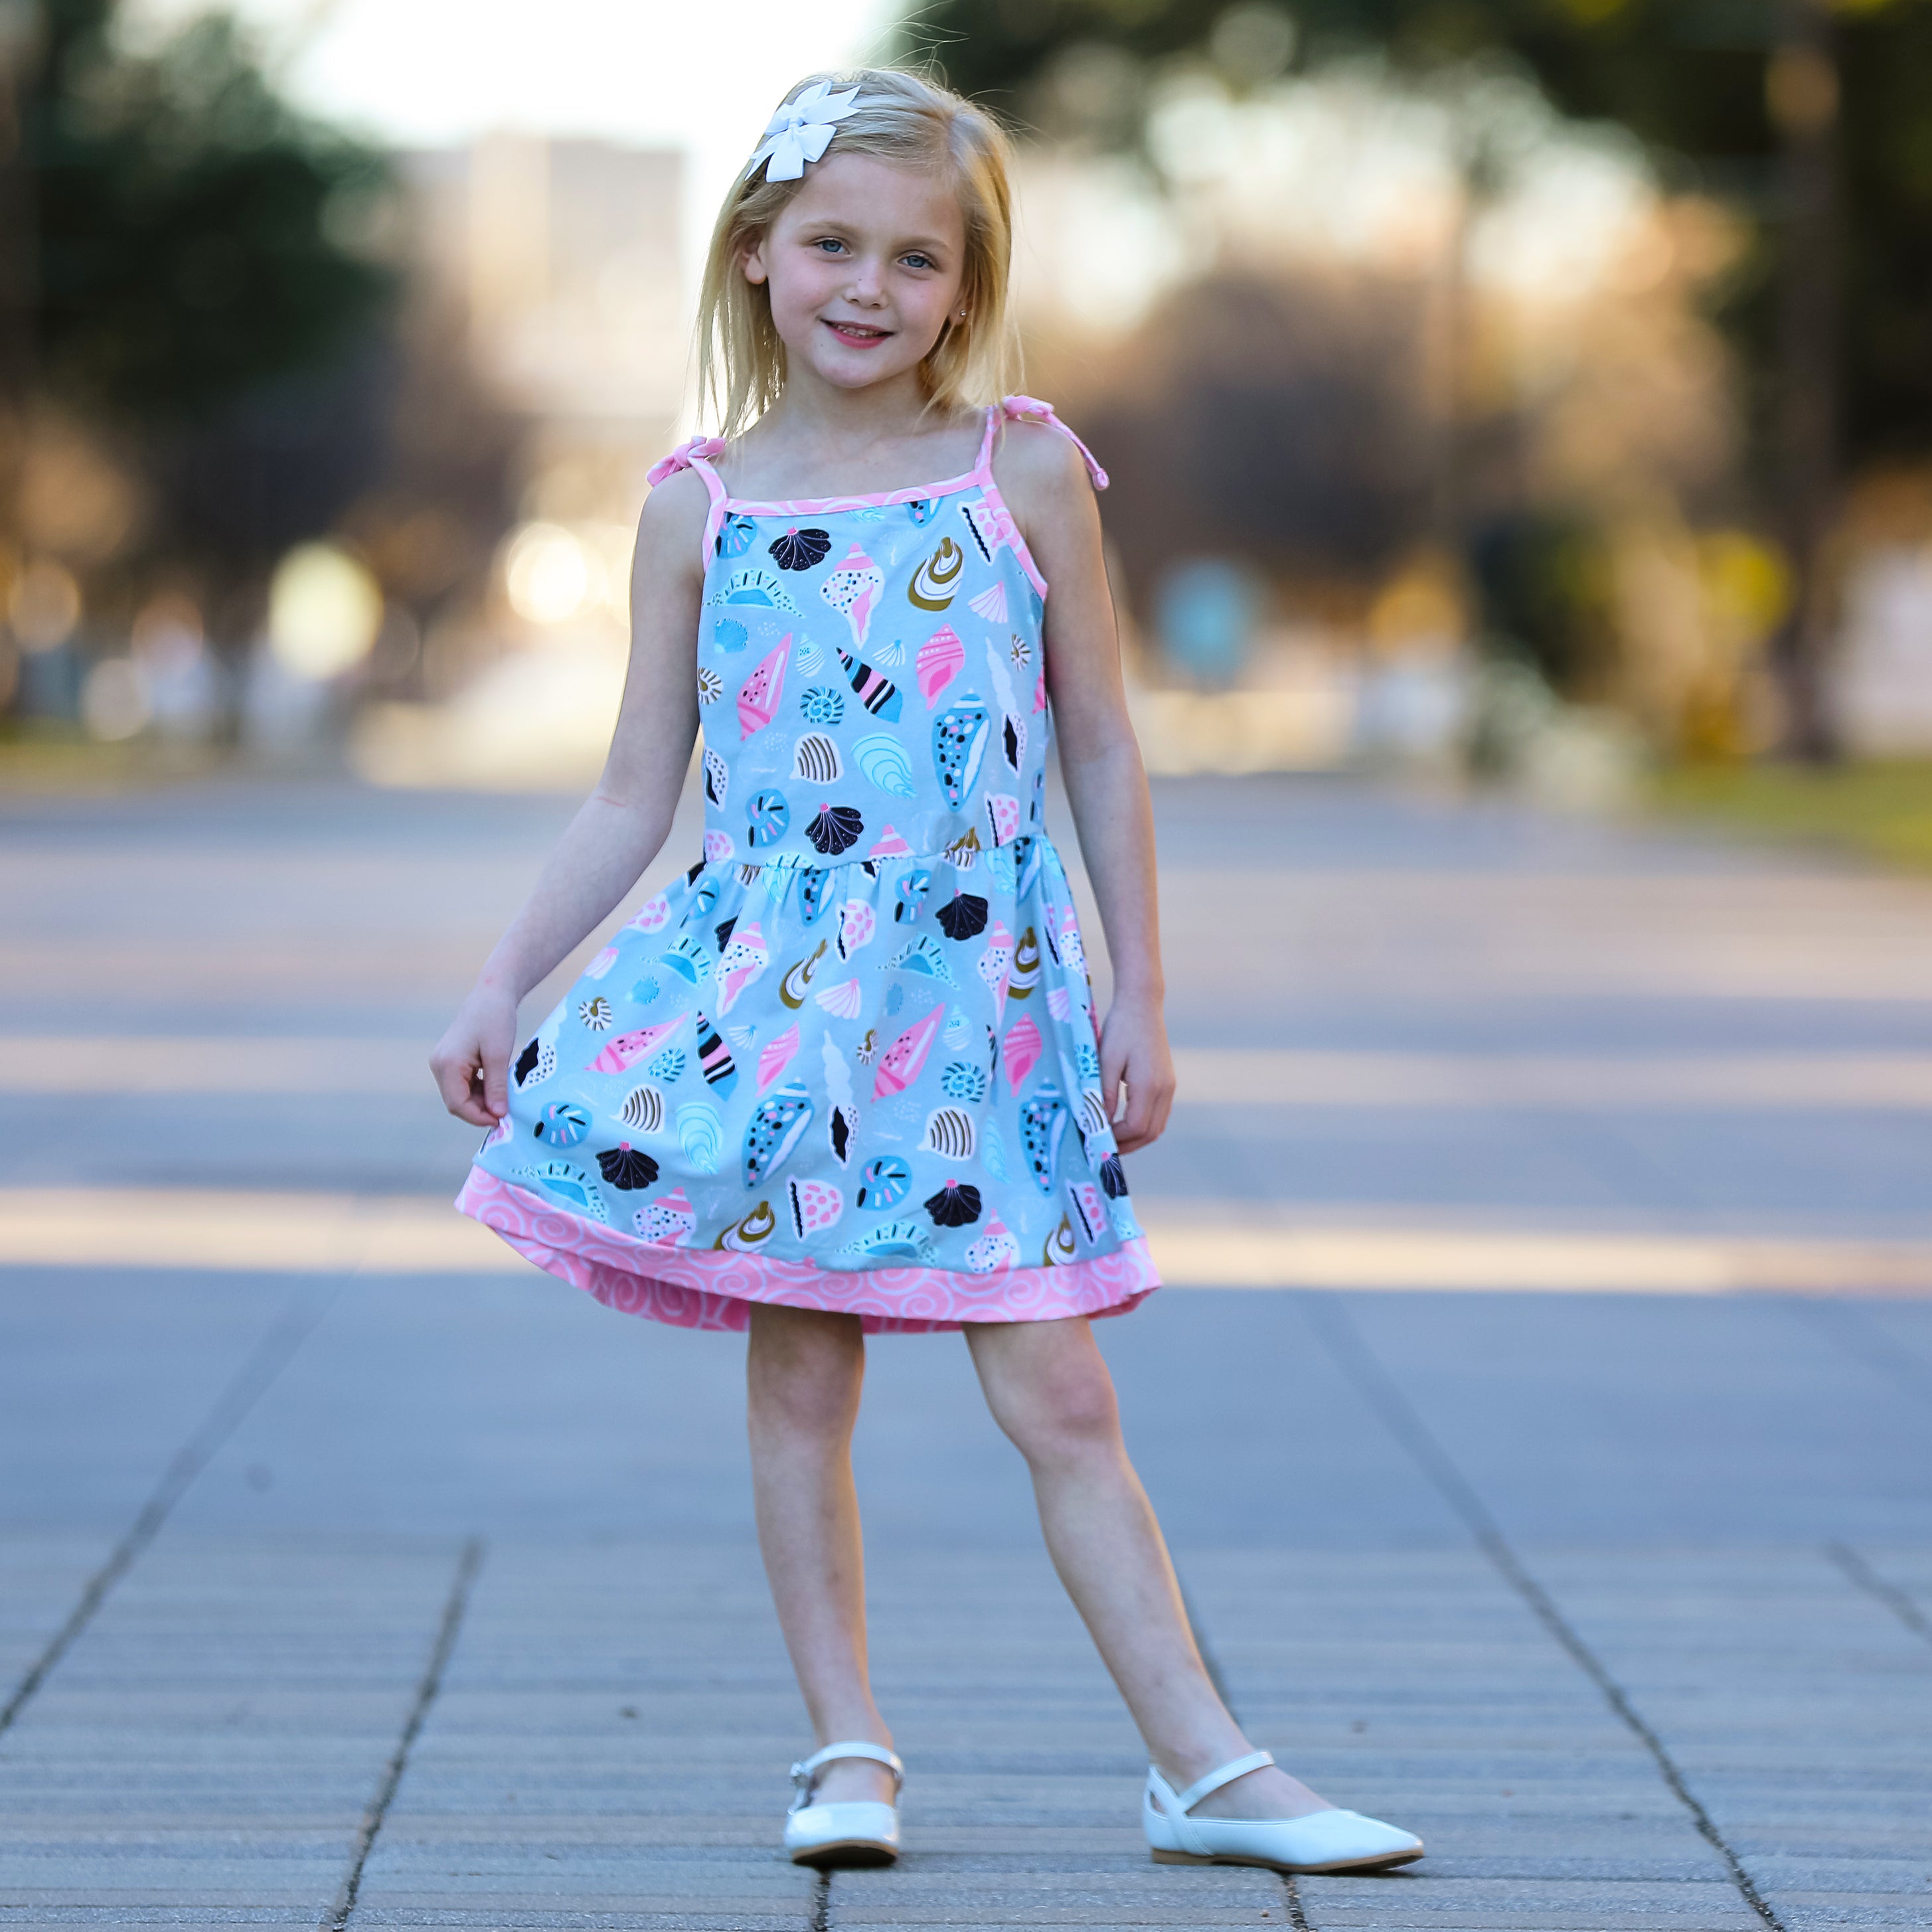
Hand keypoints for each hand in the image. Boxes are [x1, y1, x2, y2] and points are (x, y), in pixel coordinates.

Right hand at [430, 984, 519, 1127]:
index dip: (478, 1117)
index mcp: (447, 1064)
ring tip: (504, 1100)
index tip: (501, 1121)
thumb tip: (498, 1115)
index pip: (457, 1104)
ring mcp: (443, 1063)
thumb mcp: (499, 1056)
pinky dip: (479, 1091)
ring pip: (459, 1095)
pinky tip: (496, 1088)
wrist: (491, 995)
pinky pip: (462, 1084)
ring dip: (480, 1102)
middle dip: (479, 1111)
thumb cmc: (496, 1020)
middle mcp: (439, 1065)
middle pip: (456, 1102)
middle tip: (505, 1113)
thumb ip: (496, 1087)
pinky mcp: (450, 1061)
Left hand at [1098, 991, 1174, 1153]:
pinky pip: (1159, 1113)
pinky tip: (1125, 1122)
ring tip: (1112, 1138)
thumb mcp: (1105, 1061)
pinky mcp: (1168, 1081)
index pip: (1136, 1127)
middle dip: (1128, 1144)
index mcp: (1149, 1084)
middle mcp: (1164, 1089)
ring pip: (1157, 1125)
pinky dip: (1144, 1125)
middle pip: (1151, 1132)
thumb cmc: (1120, 1029)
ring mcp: (1169, 1086)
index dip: (1116, 1138)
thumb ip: (1104, 1094)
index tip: (1096, 1137)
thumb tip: (1101, 1123)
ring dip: (1137, 1137)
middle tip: (1103, 1147)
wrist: (1141, 1005)